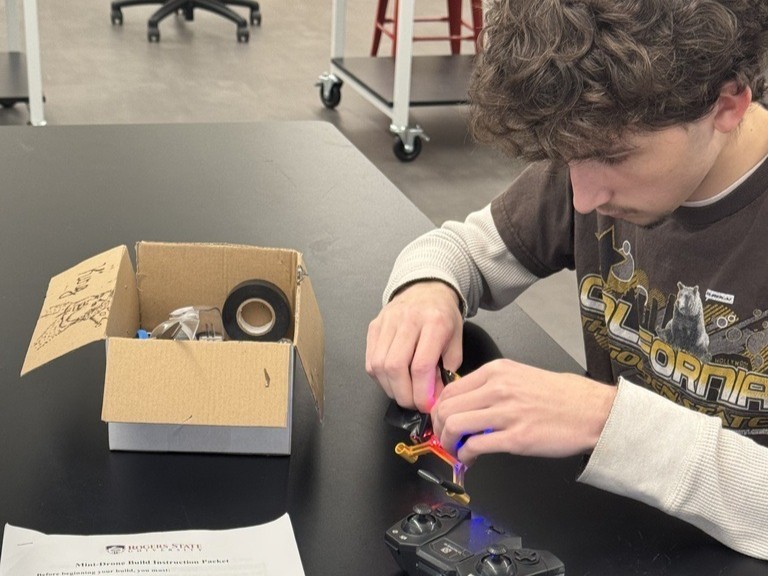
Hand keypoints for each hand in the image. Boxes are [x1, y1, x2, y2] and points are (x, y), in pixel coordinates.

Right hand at [366, 281, 462, 411]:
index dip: (422, 393)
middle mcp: (408, 319)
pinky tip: (392, 380)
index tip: (427, 406)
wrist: (426, 289)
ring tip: (404, 393)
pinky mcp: (374, 326)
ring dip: (390, 388)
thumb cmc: (443, 316)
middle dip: (404, 394)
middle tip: (414, 404)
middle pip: (395, 367)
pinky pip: (370, 360)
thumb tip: (433, 398)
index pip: (421, 365)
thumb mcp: (456, 341)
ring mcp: (387, 322)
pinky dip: (380, 377)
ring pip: (379, 365)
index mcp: (434, 322)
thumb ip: (447, 370)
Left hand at [430, 359, 616, 463]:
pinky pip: (475, 446)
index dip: (440, 409)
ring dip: (448, 443)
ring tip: (456, 450)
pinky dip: (465, 455)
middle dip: (440, 427)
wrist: (594, 411)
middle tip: (445, 438)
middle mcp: (498, 388)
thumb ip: (493, 385)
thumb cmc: (565, 396)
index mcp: (498, 371)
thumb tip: (469, 403)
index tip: (442, 420)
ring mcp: (506, 413)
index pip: (451, 388)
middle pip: (447, 407)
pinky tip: (471, 458)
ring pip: (455, 425)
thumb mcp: (522, 375)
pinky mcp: (516, 438)